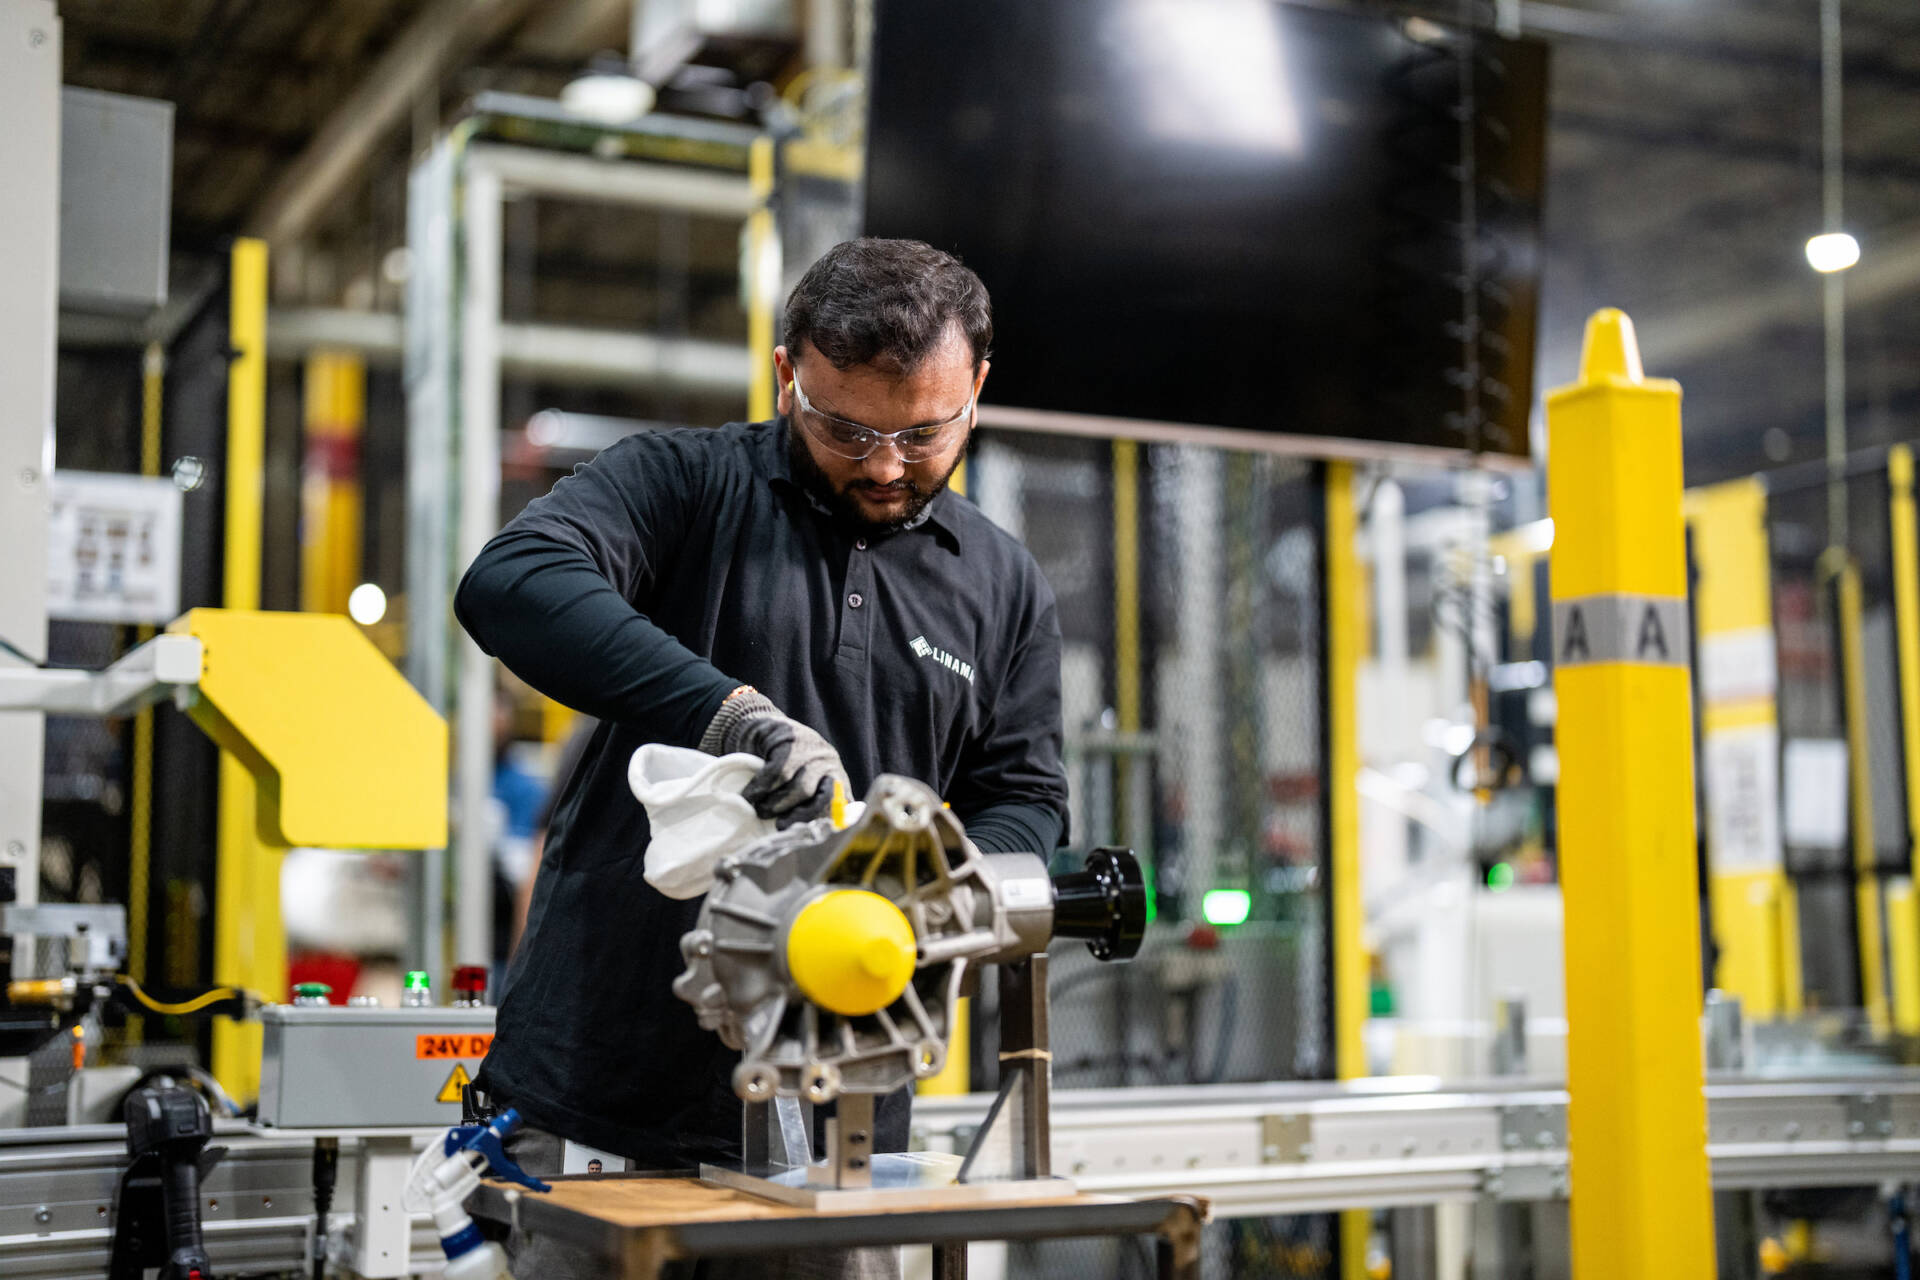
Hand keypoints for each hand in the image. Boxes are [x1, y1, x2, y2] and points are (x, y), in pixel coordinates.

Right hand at [702, 690, 849, 826]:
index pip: (842, 805)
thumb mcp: (798, 785)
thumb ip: (807, 806)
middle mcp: (829, 763)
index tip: (807, 837)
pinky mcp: (791, 740)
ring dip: (776, 805)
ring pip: (800, 787)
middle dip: (801, 816)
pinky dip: (760, 789)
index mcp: (836, 778)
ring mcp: (812, 750)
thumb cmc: (778, 767)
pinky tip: (749, 796)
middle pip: (823, 798)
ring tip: (760, 811)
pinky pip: (777, 773)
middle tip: (780, 827)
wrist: (759, 726)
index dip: (827, 823)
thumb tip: (804, 838)